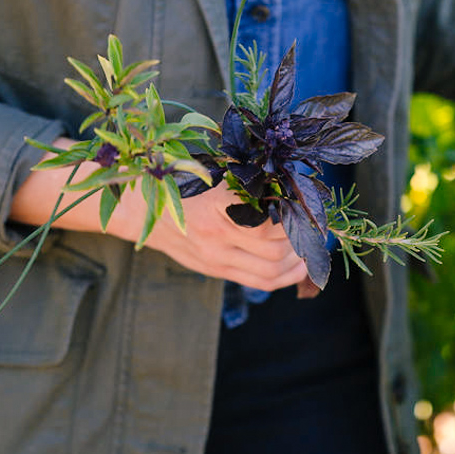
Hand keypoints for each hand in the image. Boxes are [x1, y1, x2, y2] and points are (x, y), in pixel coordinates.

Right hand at [108, 181, 307, 291]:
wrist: (142, 209)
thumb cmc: (182, 181)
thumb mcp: (212, 172)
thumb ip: (246, 182)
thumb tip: (290, 183)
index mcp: (216, 206)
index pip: (266, 223)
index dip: (292, 217)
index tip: (303, 205)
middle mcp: (215, 236)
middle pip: (274, 250)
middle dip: (300, 240)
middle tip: (312, 227)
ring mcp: (214, 258)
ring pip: (270, 270)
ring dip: (297, 261)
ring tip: (308, 246)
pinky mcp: (215, 270)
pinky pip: (259, 281)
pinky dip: (286, 276)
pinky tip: (298, 266)